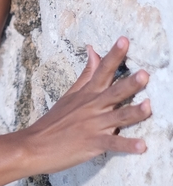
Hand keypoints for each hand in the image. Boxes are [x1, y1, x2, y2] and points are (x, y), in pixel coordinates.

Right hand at [22, 37, 150, 175]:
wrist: (36, 145)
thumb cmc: (55, 120)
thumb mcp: (71, 94)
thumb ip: (87, 73)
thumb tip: (94, 50)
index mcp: (87, 94)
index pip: (102, 70)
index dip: (114, 55)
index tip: (124, 40)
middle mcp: (92, 107)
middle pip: (114, 92)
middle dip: (130, 84)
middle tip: (144, 74)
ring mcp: (93, 126)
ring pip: (118, 117)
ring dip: (134, 113)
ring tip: (149, 107)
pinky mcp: (93, 144)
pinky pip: (113, 144)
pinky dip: (127, 145)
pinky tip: (142, 146)